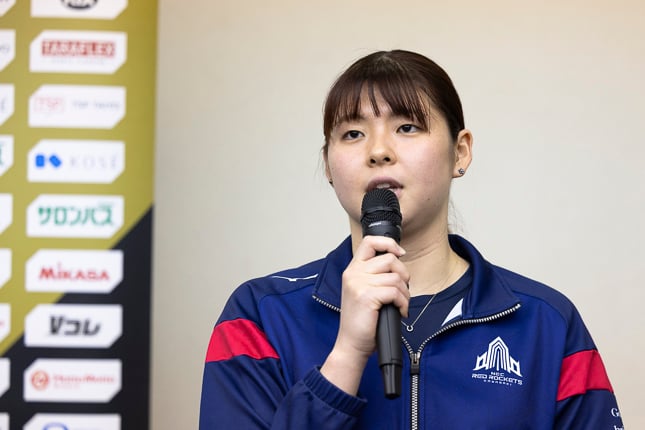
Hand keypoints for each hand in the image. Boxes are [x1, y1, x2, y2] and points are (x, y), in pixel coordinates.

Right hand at [321, 235, 409, 393]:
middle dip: (403, 275)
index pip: (370, 241)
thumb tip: (398, 261)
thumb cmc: (361, 322)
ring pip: (396, 277)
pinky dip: (403, 303)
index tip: (399, 253)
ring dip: (404, 293)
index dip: (388, 243)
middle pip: (390, 259)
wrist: (351, 345)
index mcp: (352, 270)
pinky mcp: (366, 296)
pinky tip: (399, 311)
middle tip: (401, 291)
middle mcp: (353, 273)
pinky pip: (395, 291)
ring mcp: (358, 284)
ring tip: (400, 305)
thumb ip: (374, 275)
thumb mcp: (363, 291)